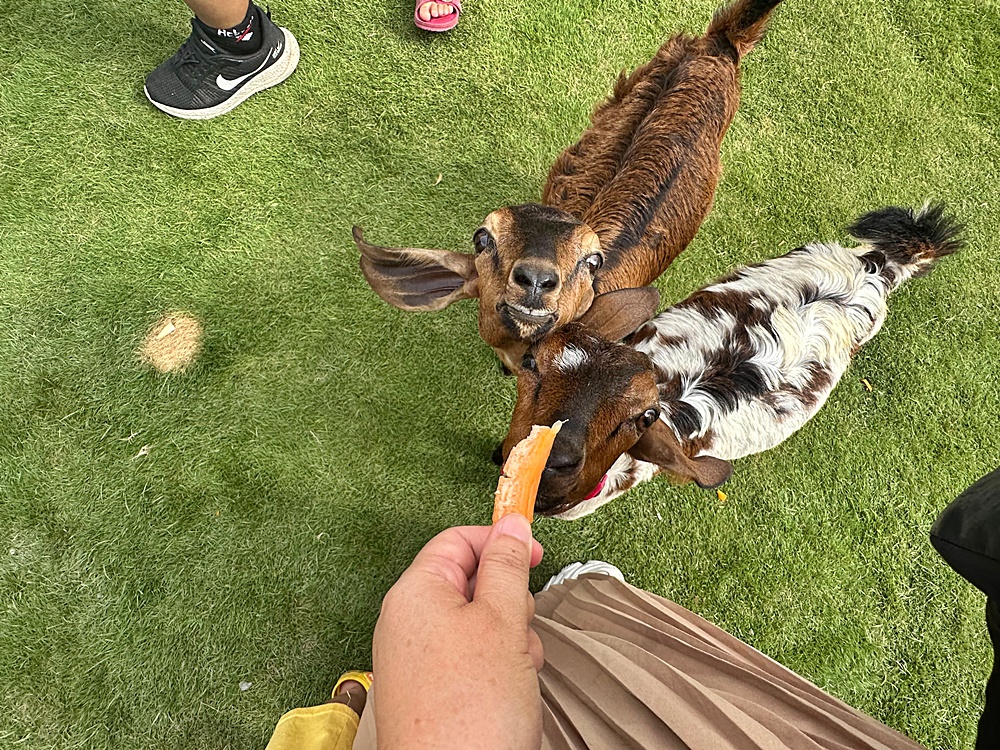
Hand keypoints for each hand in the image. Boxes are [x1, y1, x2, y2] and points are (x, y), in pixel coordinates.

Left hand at [371, 515, 544, 748]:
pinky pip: (468, 656)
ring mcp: (415, 657)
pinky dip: (496, 664)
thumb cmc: (470, 712)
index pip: (457, 540)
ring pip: (476, 622)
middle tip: (521, 625)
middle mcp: (407, 621)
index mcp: (415, 593)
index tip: (534, 552)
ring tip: (517, 668)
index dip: (499, 540)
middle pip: (468, 581)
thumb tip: (511, 525)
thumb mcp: (502, 621)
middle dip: (508, 599)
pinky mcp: (428, 689)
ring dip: (508, 636)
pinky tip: (509, 689)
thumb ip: (507, 566)